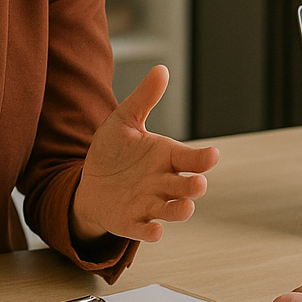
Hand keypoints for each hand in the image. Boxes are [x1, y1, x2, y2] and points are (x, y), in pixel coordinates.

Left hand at [70, 65, 219, 242]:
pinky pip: (145, 230)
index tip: (212, 155)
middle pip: (186, 187)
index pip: (191, 158)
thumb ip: (144, 99)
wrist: (89, 182)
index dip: (203, 159)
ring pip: (171, 211)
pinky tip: (156, 232)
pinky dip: (151, 232)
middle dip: (194, 187)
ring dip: (180, 211)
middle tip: (199, 184)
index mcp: (167, 157)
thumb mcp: (124, 121)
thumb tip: (161, 69)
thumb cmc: (114, 152)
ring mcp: (149, 204)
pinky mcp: (131, 222)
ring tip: (186, 208)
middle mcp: (164, 182)